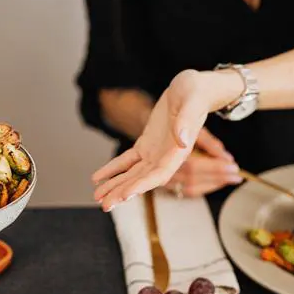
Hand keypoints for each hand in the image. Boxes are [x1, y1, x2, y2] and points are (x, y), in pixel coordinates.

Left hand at [92, 69, 241, 210]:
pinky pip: (128, 160)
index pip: (159, 173)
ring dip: (116, 185)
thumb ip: (186, 121)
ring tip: (98, 196)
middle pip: (143, 180)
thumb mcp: (191, 101)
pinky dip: (113, 169)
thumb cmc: (196, 92)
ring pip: (133, 173)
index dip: (142, 185)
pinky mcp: (147, 144)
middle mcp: (167, 156)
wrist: (194, 88)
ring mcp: (155, 151)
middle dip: (123, 192)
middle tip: (105, 205)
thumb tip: (181, 141)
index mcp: (179, 150)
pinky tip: (99, 178)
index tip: (125, 195)